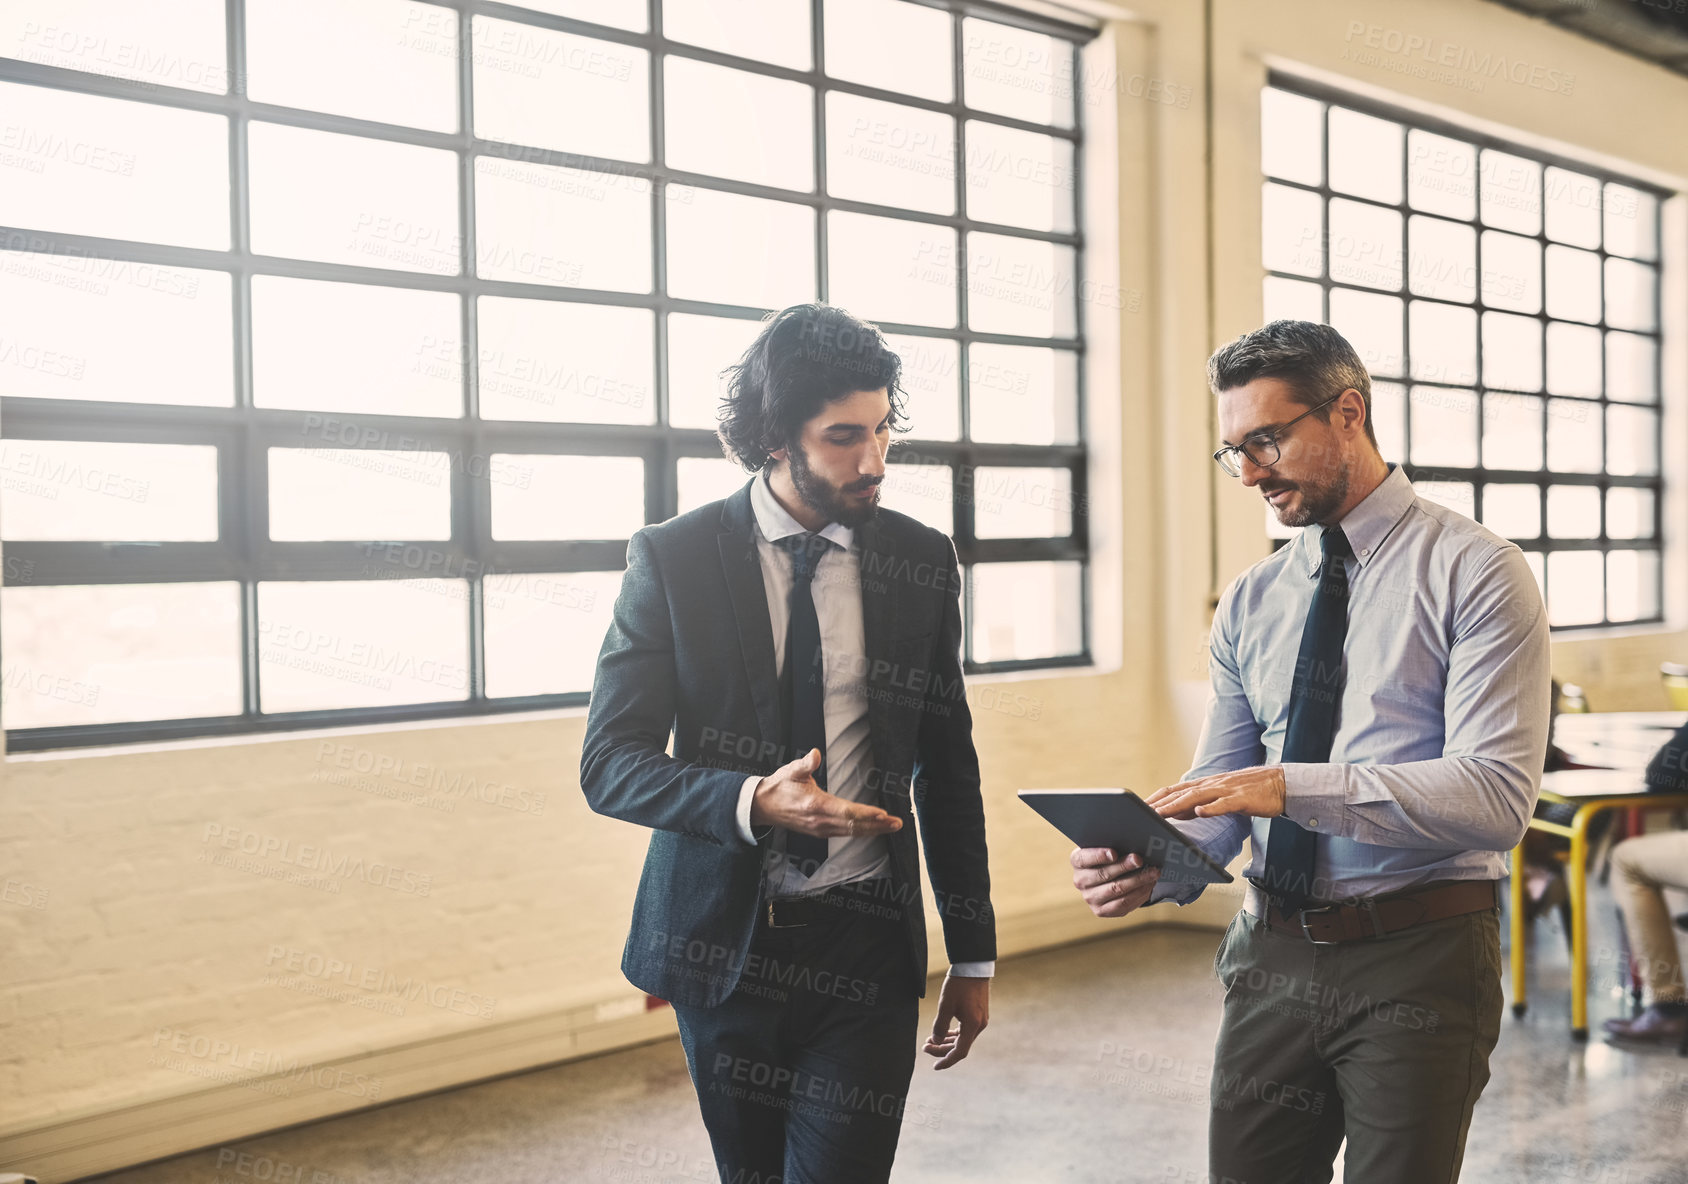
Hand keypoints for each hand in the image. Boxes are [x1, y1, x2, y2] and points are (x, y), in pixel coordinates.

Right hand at [748, 748, 901, 836]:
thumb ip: (804, 764)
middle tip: (897, 822)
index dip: (865, 814)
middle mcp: (820, 821)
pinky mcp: (820, 832)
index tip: (882, 813)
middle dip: (877, 825)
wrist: (763, 807)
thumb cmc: (779, 787)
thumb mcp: (790, 771)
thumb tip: (815, 754)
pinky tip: (873, 829)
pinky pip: (845, 834)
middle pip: (854, 826)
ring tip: (891, 826)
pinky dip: (861, 832)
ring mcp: (820, 829)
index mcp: (815, 805)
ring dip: (873, 830)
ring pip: (852, 832)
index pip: (846, 812)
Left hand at [924, 974, 988, 1068]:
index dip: (946, 1061)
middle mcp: (979, 1026)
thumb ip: (940, 1026)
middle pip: (960, 1046)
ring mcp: (980, 1020)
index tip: (935, 1067)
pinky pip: (965, 1030)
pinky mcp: (978, 1014)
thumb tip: (936, 1042)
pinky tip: (942, 1031)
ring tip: (930, 1039)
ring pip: (962, 1038)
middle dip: (941, 1048)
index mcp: (973, 1026)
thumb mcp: (945, 1005)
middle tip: (925, 1046)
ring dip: (946, 1040)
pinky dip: (953, 1033)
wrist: (973, 967)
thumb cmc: (959, 984)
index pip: (960, 1052)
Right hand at [1070, 847, 1160, 917]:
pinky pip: (1123, 904)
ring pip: (1116, 890)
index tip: (1114, 853)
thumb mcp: (1106, 847)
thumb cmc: (1109, 857)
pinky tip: (1149, 885)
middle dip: (1125, 866)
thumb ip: (1115, 846)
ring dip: (1138, 881)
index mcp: (1077, 862)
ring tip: (1153, 873)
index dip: (1099, 856)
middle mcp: (1080, 881)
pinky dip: (1139, 894)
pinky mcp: (1101, 911)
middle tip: (1140, 860)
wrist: (1107, 876)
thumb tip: (1134, 849)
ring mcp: (1090, 898)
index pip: (1084, 858)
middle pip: (1104, 874)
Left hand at [1145, 766, 1285, 820]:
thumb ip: (1203, 804)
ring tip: (1159, 814)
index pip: (1176, 789)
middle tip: (1140, 812)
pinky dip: (1211, 808)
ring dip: (1176, 805)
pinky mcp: (1242, 799)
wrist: (1282, 784)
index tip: (1140, 807)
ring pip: (1197, 797)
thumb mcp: (1223, 797)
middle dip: (1160, 803)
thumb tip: (1181, 812)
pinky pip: (1225, 804)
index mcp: (1208, 784)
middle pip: (1181, 792)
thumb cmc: (1252, 793)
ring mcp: (1227, 790)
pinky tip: (1199, 813)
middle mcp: (1213, 784)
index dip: (1158, 797)